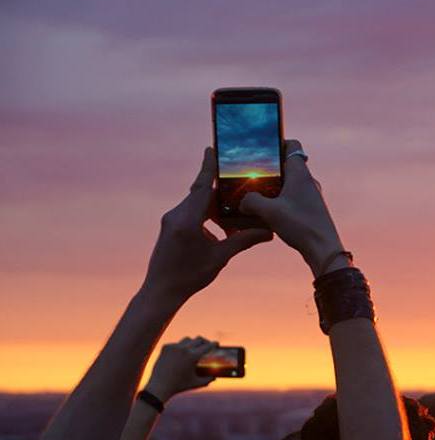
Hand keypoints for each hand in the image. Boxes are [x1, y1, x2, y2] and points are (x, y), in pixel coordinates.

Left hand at [143, 148, 273, 303]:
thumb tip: (268, 231)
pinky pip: (191, 211)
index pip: (202, 186)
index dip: (209, 167)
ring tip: (233, 204)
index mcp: (187, 219)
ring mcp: (171, 220)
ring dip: (214, 202)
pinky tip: (220, 220)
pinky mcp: (171, 226)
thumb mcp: (220, 258)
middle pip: (201, 192)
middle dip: (218, 184)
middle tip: (234, 174)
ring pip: (196, 202)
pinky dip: (206, 212)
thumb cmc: (189, 276)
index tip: (212, 149)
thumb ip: (243, 241)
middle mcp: (176, 215)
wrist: (161, 291)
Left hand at [144, 337, 218, 401]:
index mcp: (193, 356)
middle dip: (205, 341)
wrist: (159, 386)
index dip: (213, 344)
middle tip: (207, 345)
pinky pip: (176, 344)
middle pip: (198, 339)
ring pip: (187, 339)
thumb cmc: (179, 386)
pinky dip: (180, 347)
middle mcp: (184, 349)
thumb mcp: (196, 383)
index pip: (207, 346)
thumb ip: (208, 380)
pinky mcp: (166, 347)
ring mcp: (174, 347)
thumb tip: (214, 378)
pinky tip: (181, 352)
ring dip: (193, 343)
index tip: (216, 343)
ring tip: (194, 348)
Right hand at [239, 139, 346, 277]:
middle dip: (270, 169)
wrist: (324, 250)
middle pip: (288, 165)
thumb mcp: (268, 212)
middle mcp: (308, 181)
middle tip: (252, 175)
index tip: (262, 148)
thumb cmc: (301, 226)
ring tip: (257, 196)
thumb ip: (251, 202)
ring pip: (290, 184)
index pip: (292, 146)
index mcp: (300, 174)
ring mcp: (312, 196)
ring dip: (275, 187)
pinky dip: (282, 201)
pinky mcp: (312, 210)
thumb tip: (243, 202)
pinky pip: (294, 198)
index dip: (278, 143)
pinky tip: (269, 213)